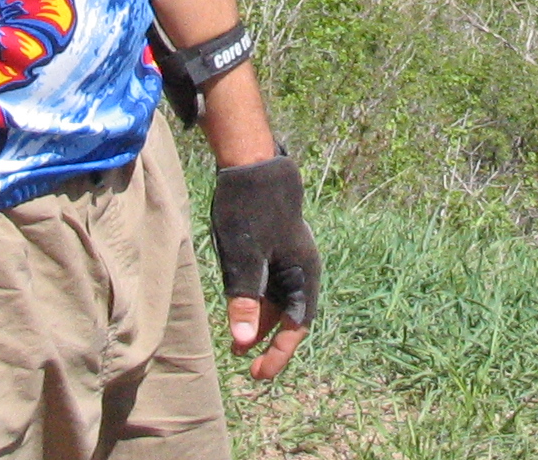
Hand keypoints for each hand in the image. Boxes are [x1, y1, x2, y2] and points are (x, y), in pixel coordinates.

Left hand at [210, 155, 318, 381]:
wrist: (251, 164)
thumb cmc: (251, 211)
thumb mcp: (244, 260)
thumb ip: (244, 301)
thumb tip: (242, 343)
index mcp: (302, 273)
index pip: (296, 325)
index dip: (279, 352)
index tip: (260, 373)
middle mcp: (299, 269)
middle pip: (287, 316)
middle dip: (267, 341)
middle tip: (246, 365)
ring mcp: (286, 258)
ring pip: (275, 301)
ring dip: (258, 323)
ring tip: (236, 348)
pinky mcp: (272, 248)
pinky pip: (267, 285)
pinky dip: (253, 302)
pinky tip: (235, 313)